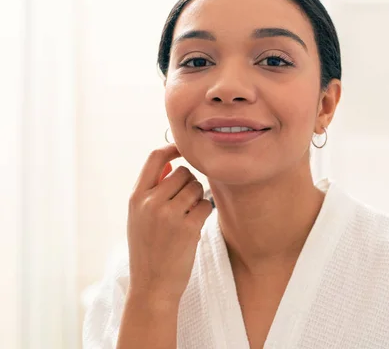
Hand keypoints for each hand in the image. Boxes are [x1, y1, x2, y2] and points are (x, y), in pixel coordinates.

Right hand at [126, 143, 211, 304]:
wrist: (152, 286)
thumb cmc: (148, 250)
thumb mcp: (138, 218)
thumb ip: (151, 192)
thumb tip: (172, 165)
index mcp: (136, 197)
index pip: (155, 158)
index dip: (172, 148)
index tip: (184, 150)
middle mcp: (150, 202)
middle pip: (183, 172)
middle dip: (190, 184)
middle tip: (187, 202)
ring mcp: (169, 215)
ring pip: (197, 187)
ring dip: (198, 199)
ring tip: (188, 217)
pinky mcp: (188, 227)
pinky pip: (206, 205)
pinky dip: (205, 213)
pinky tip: (195, 226)